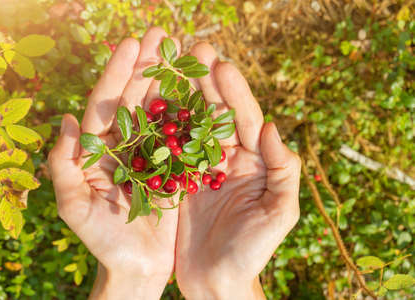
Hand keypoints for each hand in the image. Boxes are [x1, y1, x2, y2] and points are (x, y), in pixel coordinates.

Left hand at [48, 28, 180, 299]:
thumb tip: (67, 119)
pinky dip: (191, 113)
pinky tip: (201, 90)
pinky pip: (183, 136)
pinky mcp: (175, 168)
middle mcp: (126, 146)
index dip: (118, 73)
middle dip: (147, 66)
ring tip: (183, 53)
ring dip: (170, 82)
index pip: (107, 104)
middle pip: (135, 99)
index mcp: (99, 150)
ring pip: (161, 112)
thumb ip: (63, 166)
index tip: (133, 43)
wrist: (137, 268)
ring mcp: (152, 154)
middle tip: (162, 35)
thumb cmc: (103, 242)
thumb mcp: (75, 207)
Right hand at [175, 43, 300, 298]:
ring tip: (169, 66)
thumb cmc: (252, 251)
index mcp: (254, 162)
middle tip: (193, 49)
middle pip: (217, 113)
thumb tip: (270, 127)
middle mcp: (227, 158)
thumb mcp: (279, 213)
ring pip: (191, 124)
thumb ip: (283, 170)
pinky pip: (169, 148)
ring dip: (181, 94)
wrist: (218, 281)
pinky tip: (149, 103)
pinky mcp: (177, 180)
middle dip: (206, 81)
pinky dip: (161, 125)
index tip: (220, 64)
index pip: (245, 118)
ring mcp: (200, 167)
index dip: (234, 91)